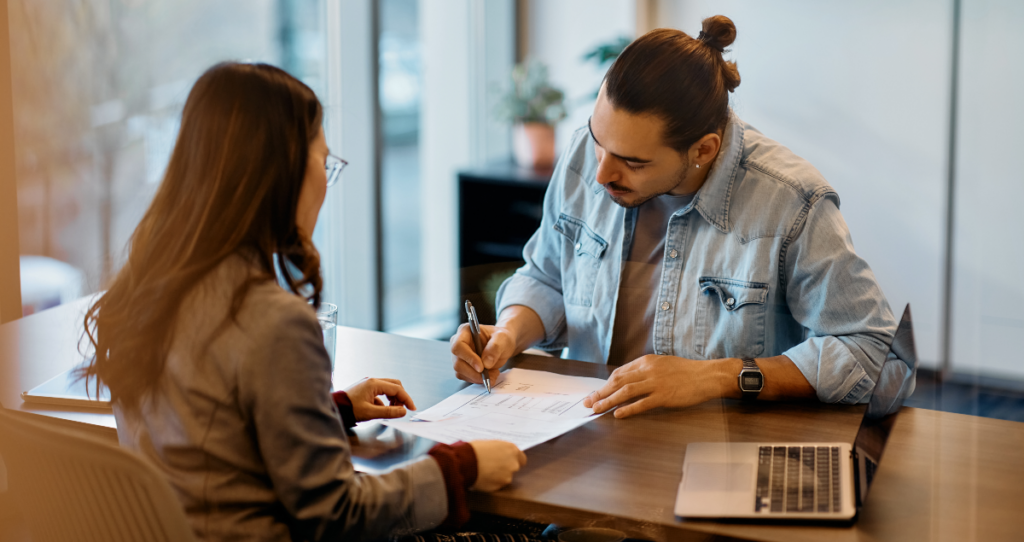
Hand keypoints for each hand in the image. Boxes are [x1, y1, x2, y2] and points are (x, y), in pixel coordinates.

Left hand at [344, 378, 416, 421]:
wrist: (334, 408)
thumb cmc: (349, 410)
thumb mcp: (370, 413)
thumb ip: (388, 412)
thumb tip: (403, 411)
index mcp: (374, 384)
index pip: (397, 389)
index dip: (406, 399)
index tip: (412, 408)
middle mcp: (372, 381)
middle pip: (394, 385)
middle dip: (401, 397)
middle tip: (403, 409)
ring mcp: (368, 384)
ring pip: (387, 388)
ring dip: (393, 399)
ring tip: (391, 411)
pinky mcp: (365, 389)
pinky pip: (379, 392)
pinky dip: (384, 401)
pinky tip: (380, 410)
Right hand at [449, 323, 516, 384]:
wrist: (503, 345)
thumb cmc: (501, 338)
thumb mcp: (502, 338)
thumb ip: (495, 347)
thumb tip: (486, 363)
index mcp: (465, 331)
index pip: (458, 346)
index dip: (468, 358)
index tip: (481, 367)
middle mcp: (458, 344)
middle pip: (458, 362)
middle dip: (474, 372)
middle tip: (489, 375)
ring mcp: (459, 356)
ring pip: (460, 372)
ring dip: (477, 377)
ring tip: (493, 374)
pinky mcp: (463, 367)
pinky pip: (466, 377)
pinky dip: (477, 379)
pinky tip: (489, 375)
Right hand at [468, 440, 526, 491]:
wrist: (465, 462)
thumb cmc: (474, 449)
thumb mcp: (491, 444)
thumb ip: (500, 450)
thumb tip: (501, 454)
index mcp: (512, 450)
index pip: (522, 458)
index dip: (513, 460)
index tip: (507, 461)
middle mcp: (513, 464)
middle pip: (514, 468)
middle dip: (506, 468)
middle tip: (493, 466)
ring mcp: (507, 477)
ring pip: (505, 478)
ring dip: (498, 476)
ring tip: (485, 472)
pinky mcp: (499, 487)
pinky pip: (497, 485)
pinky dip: (491, 483)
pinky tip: (482, 478)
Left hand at [583, 355, 727, 417]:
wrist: (707, 375)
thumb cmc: (686, 371)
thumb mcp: (662, 364)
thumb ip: (645, 371)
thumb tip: (627, 381)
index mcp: (646, 361)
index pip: (619, 373)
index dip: (606, 384)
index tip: (596, 393)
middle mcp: (648, 370)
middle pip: (618, 381)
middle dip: (601, 392)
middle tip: (588, 402)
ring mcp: (656, 383)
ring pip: (626, 392)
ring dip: (608, 401)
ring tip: (597, 409)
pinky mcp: (665, 396)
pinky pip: (642, 403)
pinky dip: (628, 409)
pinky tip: (618, 414)